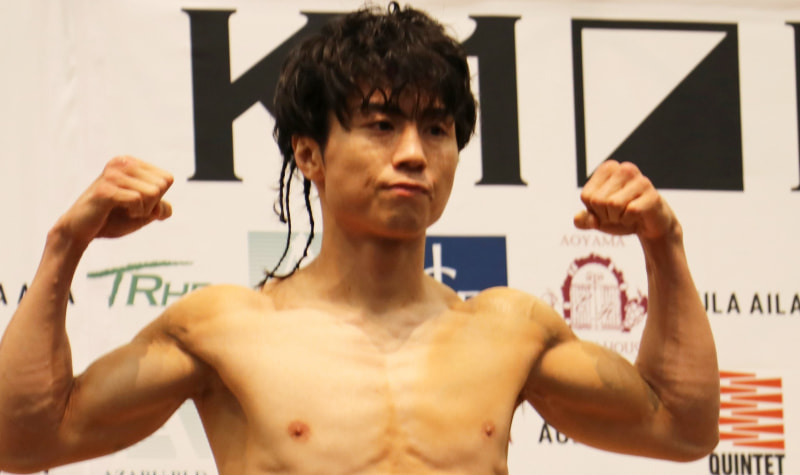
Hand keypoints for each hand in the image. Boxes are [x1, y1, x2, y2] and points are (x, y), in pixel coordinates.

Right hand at [55, 156, 173, 246]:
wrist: (80, 231)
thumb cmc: (112, 219)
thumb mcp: (143, 214)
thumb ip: (160, 208)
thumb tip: (166, 210)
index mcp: (130, 162)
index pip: (167, 179)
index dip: (159, 198)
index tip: (138, 203)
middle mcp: (122, 162)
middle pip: (162, 185)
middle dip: (151, 205)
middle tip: (129, 209)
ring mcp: (112, 174)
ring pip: (153, 192)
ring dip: (143, 210)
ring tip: (123, 211)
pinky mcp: (105, 189)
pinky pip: (138, 200)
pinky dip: (135, 213)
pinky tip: (118, 212)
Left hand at [573, 160, 676, 240]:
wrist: (648, 225)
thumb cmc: (620, 216)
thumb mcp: (597, 219)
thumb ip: (583, 220)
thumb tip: (578, 219)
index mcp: (608, 168)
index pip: (587, 196)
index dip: (594, 210)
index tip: (606, 209)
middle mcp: (624, 169)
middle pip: (599, 200)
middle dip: (605, 215)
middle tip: (618, 213)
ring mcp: (641, 180)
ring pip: (614, 205)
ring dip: (618, 218)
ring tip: (627, 214)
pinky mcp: (653, 195)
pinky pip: (630, 212)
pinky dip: (630, 221)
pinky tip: (637, 217)